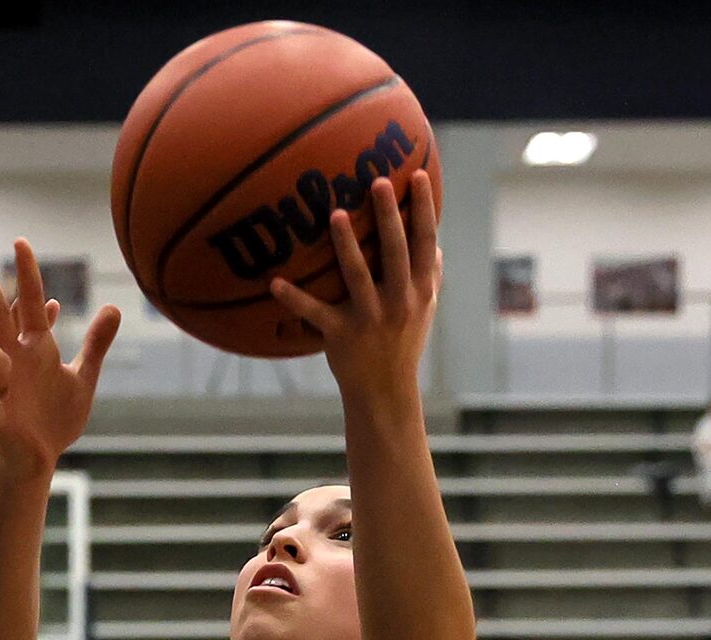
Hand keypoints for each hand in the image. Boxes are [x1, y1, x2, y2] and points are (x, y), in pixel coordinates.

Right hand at [0, 240, 120, 475]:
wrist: (34, 458)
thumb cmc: (53, 418)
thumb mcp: (81, 379)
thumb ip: (95, 344)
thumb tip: (113, 307)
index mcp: (33, 351)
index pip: (28, 306)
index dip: (28, 276)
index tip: (21, 242)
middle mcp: (13, 363)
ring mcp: (2, 390)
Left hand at [269, 170, 440, 405]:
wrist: (385, 393)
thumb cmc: (404, 345)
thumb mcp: (426, 311)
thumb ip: (431, 276)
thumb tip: (436, 243)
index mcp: (420, 290)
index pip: (425, 242)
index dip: (424, 208)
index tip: (420, 174)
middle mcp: (398, 301)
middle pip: (395, 251)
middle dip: (388, 215)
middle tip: (379, 181)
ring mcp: (369, 318)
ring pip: (357, 276)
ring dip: (346, 245)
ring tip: (335, 215)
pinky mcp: (340, 335)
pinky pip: (315, 313)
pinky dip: (293, 299)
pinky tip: (274, 282)